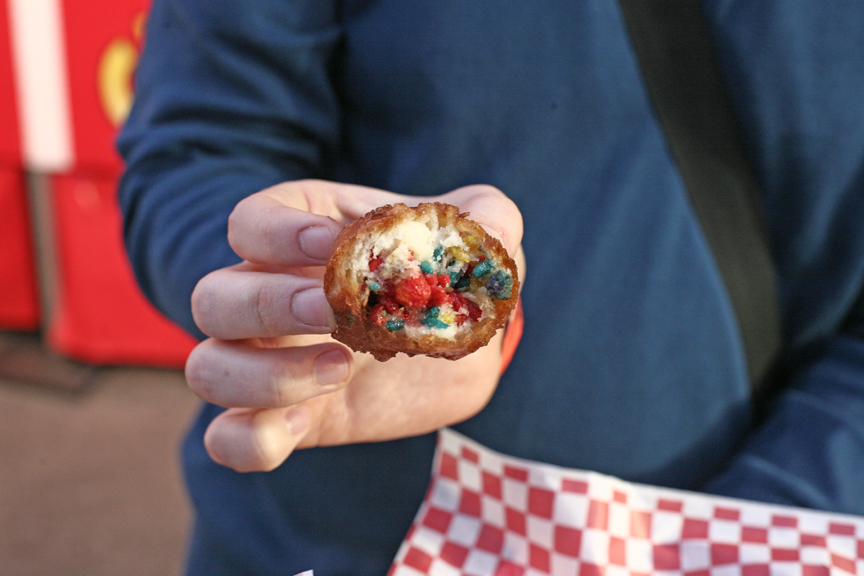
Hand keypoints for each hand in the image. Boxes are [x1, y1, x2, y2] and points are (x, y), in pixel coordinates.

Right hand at [185, 180, 524, 471]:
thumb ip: (488, 217)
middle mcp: (269, 296)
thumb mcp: (478, 237)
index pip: (251, 222)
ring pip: (209, 368)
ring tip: (338, 368)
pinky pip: (230, 439)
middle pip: (214, 298)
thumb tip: (488, 228)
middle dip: (266, 306)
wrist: (457, 349)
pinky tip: (308, 420)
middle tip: (333, 314)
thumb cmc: (450, 277)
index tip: (332, 245)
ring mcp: (270, 362)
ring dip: (260, 376)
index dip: (276, 233)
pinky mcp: (287, 419)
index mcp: (304, 237)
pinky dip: (252, 438)